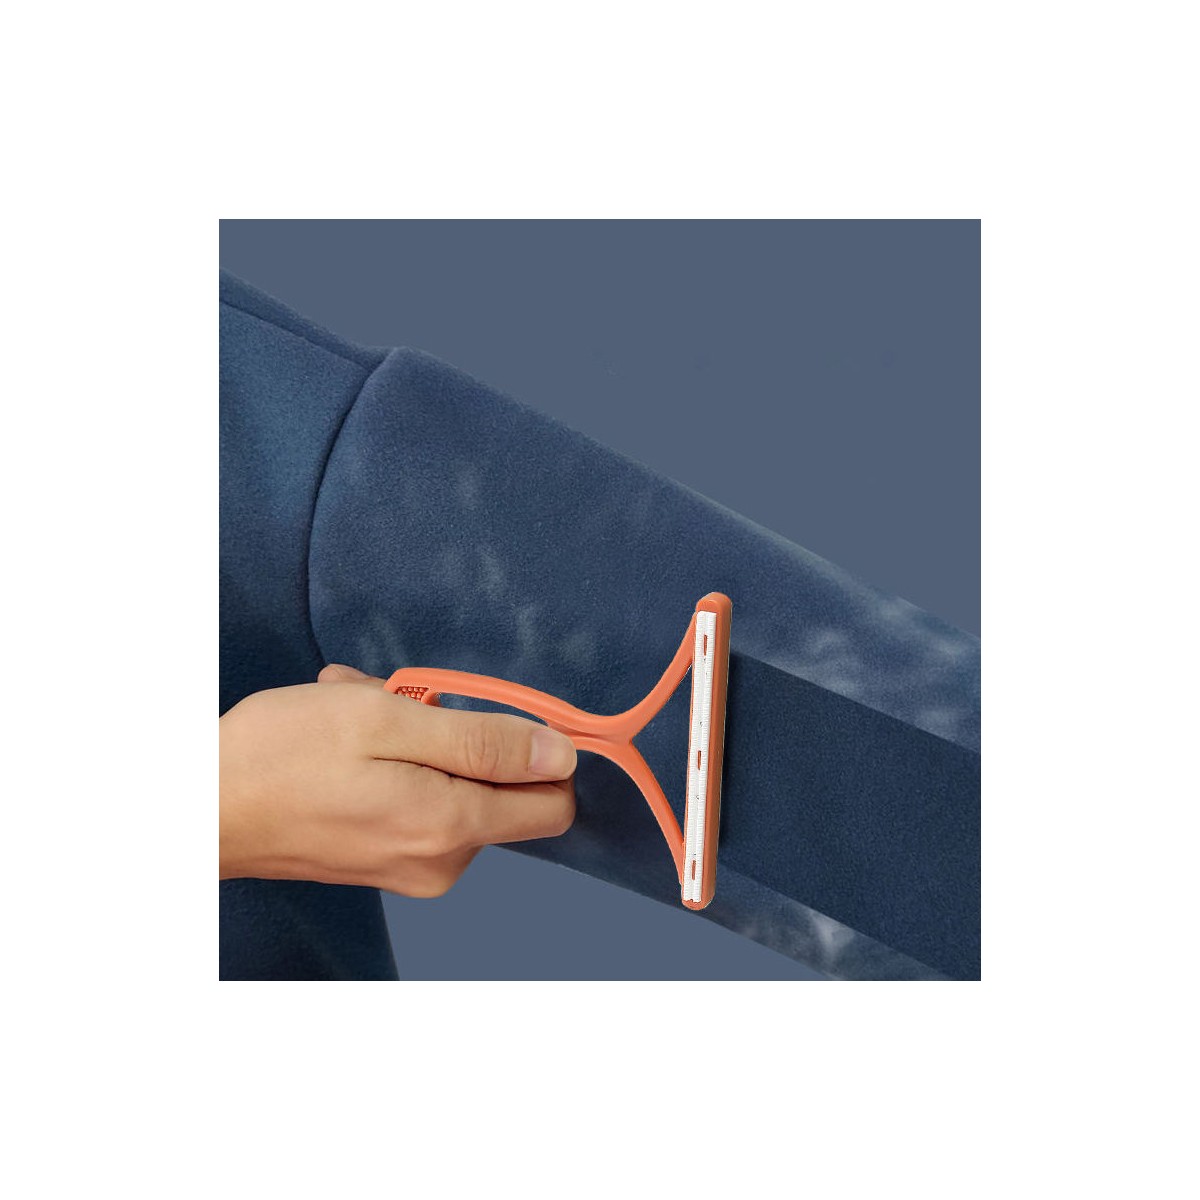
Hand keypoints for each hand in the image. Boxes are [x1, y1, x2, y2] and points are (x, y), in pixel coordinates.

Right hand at [220, 664, 576, 896]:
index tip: (506, 714)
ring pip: (453, 787)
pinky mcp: (382, 862)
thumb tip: (561, 756)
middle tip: (404, 705)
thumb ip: (483, 742)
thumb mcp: (386, 721)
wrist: (197, 810)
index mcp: (451, 826)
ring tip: (359, 717)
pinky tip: (345, 739)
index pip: (555, 803)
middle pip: (502, 791)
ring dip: (418, 741)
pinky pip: (417, 800)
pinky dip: (394, 763)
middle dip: (464, 737)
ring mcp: (410, 867)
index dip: (545, 752)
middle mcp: (441, 861)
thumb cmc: (281, 756)